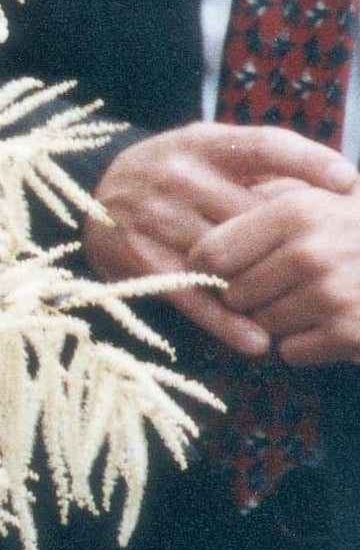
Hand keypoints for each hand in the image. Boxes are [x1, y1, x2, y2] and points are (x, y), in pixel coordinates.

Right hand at [90, 125, 354, 354]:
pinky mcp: (140, 258)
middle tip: (333, 264)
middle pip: (255, 213)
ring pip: (230, 261)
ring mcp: (155, 218)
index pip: (263, 146)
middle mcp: (176, 176)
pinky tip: (259, 342)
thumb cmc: (173, 173)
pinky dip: (227, 324)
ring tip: (305, 310)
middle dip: (296, 241)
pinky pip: (193, 296)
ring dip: (268, 289)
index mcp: (200, 144)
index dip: (308, 161)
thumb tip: (343, 183)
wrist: (92, 196)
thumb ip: (260, 160)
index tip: (349, 183)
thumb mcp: (206, 150)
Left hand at [193, 180, 359, 365]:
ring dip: (282, 322)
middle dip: (250, 298)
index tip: (223, 273)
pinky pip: (293, 352)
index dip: (209, 269)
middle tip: (282, 289)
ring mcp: (331, 294)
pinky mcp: (350, 333)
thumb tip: (205, 218)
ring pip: (263, 325)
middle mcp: (309, 251)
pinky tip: (333, 326)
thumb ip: (270, 198)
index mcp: (295, 211)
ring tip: (317, 302)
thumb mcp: (325, 196)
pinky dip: (308, 346)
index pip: (210, 253)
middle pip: (234, 295)